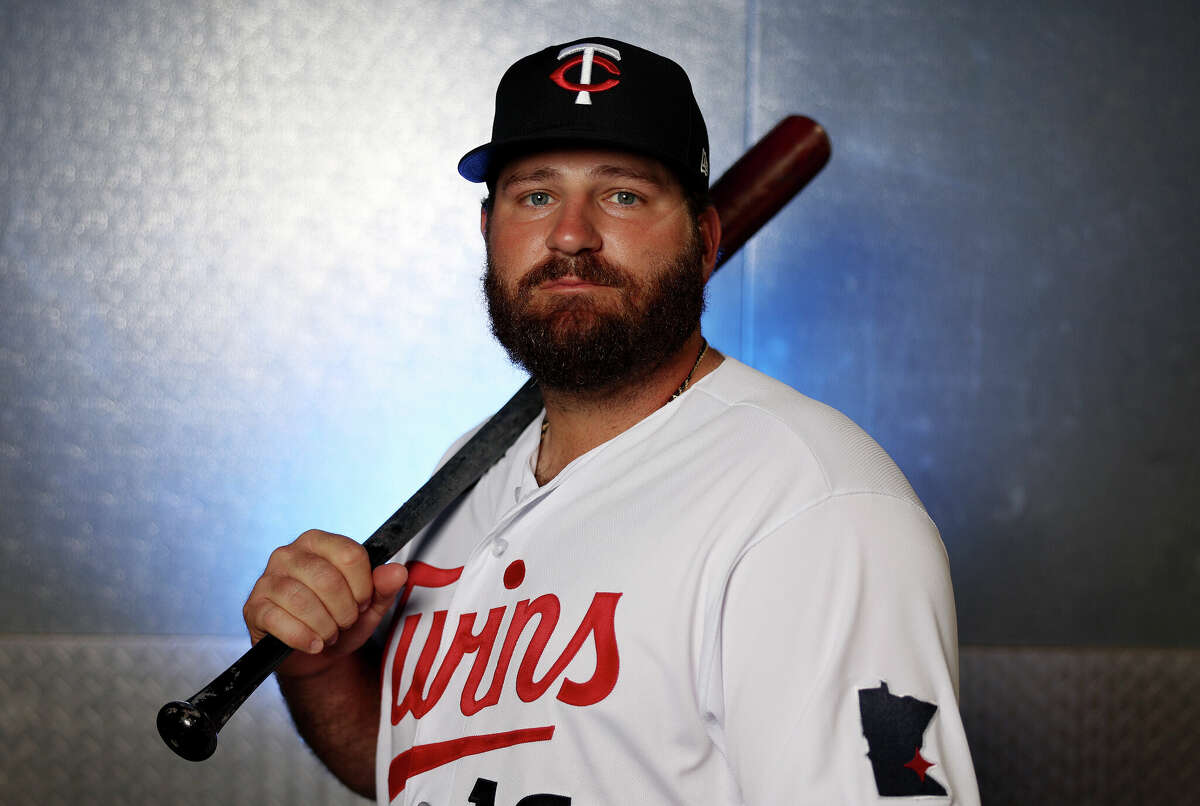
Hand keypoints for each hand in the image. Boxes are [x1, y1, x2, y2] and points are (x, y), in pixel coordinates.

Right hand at [242, 529, 407, 677]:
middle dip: (344, 610)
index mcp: (318, 542)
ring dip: (325, 626)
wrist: (313, 653)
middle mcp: (289, 554)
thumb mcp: (369, 606)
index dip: (363, 587)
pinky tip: (314, 644)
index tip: (363, 603)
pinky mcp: (254, 607)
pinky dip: (302, 637)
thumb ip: (384, 587)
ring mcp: (267, 579)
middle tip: (345, 622)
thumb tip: (397, 572)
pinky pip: (277, 619)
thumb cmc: (340, 621)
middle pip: (327, 579)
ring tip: (330, 634)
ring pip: (301, 600)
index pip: (350, 555)